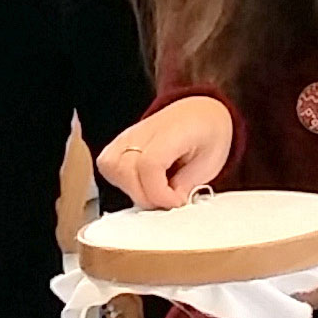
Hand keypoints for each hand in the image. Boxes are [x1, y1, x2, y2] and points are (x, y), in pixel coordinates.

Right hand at [97, 97, 232, 208]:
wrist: (199, 113)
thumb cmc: (207, 135)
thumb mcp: (210, 162)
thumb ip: (187, 184)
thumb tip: (168, 204)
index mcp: (173, 130)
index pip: (149, 165)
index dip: (159, 192)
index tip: (176, 202)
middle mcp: (144, 130)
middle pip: (125, 170)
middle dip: (146, 196)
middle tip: (168, 200)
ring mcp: (127, 135)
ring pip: (111, 169)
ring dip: (132, 190)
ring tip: (155, 192)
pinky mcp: (117, 143)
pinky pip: (107, 167)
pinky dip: (122, 182)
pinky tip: (142, 185)